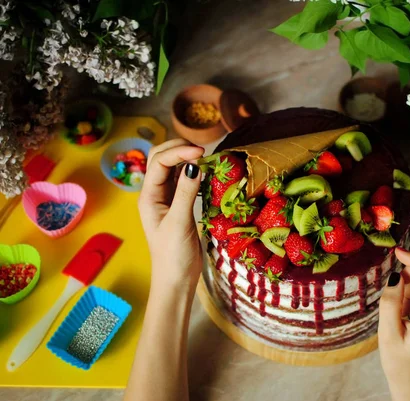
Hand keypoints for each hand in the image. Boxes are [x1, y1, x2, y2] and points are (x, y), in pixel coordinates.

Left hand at [138, 138, 204, 289]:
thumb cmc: (173, 256)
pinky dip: (194, 172)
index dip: (179, 152)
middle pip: (162, 159)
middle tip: (204, 152)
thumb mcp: (179, 223)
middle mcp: (155, 194)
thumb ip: (186, 192)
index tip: (202, 153)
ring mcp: (167, 199)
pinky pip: (184, 180)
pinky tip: (206, 173)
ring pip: (173, 168)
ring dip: (187, 159)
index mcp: (149, 196)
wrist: (176, 280)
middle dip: (179, 149)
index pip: (159, 162)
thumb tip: (195, 164)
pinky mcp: (180, 205)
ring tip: (207, 159)